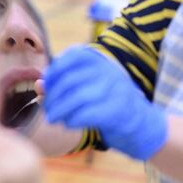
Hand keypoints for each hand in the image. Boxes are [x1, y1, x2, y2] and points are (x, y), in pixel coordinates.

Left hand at [43, 46, 167, 160]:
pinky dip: (72, 120)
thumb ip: (62, 85)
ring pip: (76, 98)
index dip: (55, 70)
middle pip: (70, 80)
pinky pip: (86, 114)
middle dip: (53, 96)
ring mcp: (115, 90)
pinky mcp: (117, 111)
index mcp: (102, 61)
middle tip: (48, 109)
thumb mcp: (88, 90)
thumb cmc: (108, 106)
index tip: (46, 85)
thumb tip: (39, 84)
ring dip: (59, 110)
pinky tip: (69, 124)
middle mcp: (109, 71)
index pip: (74, 55)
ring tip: (54, 118)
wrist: (143, 126)